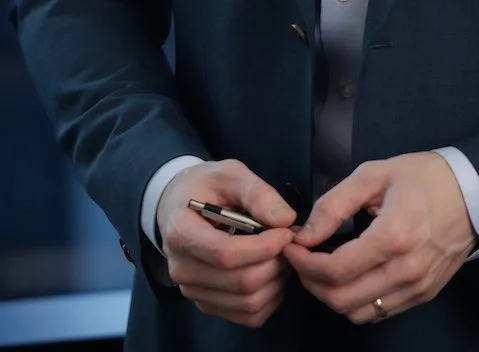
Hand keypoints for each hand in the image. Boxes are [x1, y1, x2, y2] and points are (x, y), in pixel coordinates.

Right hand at [156, 159, 296, 328]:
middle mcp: (182, 269)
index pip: (226, 254)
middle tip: (291, 241)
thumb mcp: (229, 173)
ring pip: (248, 302)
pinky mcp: (208, 303)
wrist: (178, 206)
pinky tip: (274, 272)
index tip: (286, 231)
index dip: (263, 247)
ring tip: (284, 254)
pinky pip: (248, 315)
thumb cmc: (204, 186)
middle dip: (276, 262)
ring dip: (277, 280)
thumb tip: (285, 219)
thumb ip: (257, 193)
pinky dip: (271, 297)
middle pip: (241, 282)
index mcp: (181, 233)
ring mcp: (194, 291)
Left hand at [284, 152, 476, 323]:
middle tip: (302, 259)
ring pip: (358, 314)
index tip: (292, 247)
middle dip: (310, 283)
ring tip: (323, 269)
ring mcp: (417, 288)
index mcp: (393, 237)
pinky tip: (351, 276)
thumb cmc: (423, 178)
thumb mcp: (374, 175)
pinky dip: (356, 302)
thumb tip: (305, 235)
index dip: (303, 264)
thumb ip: (334, 204)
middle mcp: (406, 271)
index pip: (334, 271)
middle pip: (341, 299)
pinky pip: (379, 313)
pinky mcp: (424, 294)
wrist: (474, 192)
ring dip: (332, 296)